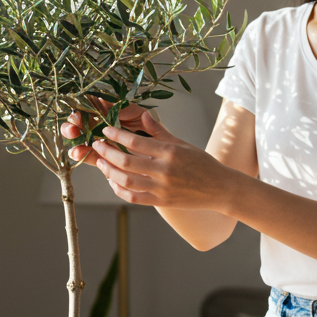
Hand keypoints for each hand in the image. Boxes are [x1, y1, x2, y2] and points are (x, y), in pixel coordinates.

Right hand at [60, 98, 152, 166]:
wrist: (165, 158)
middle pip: (81, 122)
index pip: (90, 108)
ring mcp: (100, 143)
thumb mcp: (141, 116)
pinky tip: (77, 152)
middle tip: (74, 122)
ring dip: (74, 136)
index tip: (78, 107)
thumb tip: (103, 99)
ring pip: (81, 138)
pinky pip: (89, 156)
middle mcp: (102, 127)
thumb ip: (124, 108)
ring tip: (73, 135)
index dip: (82, 107)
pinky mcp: (102, 159)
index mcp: (110, 114)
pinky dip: (80, 154)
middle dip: (73, 121)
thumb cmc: (154, 133)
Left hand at [61, 99, 234, 208]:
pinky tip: (113, 181)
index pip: (135, 141)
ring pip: (126, 181)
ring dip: (109, 171)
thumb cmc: (201, 163)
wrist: (219, 188)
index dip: (116, 135)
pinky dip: (119, 189)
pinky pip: (133, 197)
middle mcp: (165, 171)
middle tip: (97, 145)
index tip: (105, 130)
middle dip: (107, 152)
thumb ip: (159, 131)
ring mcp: (162, 189)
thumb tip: (142, 114)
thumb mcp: (182, 144)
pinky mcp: (161, 202)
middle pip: (126, 162)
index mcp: (170, 152)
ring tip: (102, 162)